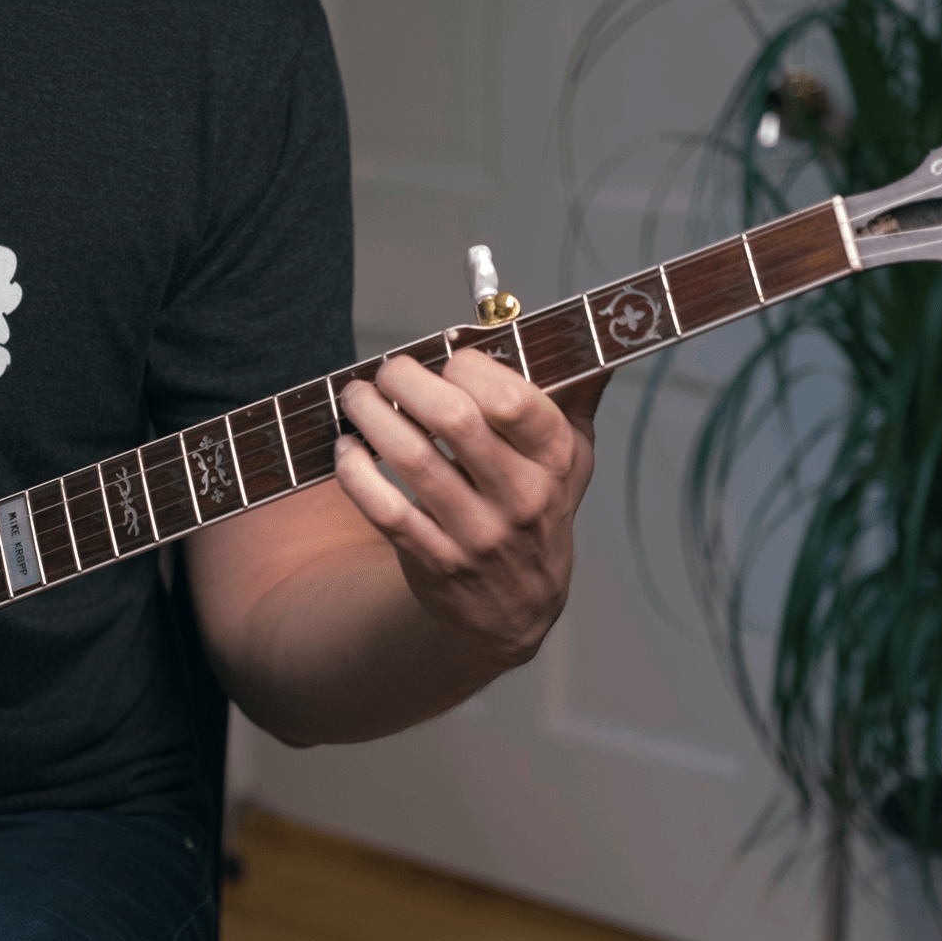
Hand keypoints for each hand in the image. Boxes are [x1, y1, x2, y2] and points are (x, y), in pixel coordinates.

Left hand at [332, 347, 603, 668]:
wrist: (516, 608)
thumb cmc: (539, 513)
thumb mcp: (572, 458)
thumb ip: (577, 393)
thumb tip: (592, 332)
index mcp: (554, 458)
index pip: (511, 398)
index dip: (467, 366)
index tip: (448, 362)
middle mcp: (519, 496)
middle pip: (453, 418)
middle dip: (407, 380)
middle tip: (389, 371)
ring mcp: (475, 532)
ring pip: (410, 458)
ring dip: (371, 416)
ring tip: (357, 398)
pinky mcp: (433, 560)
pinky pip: (382, 508)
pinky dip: (353, 471)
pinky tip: (348, 449)